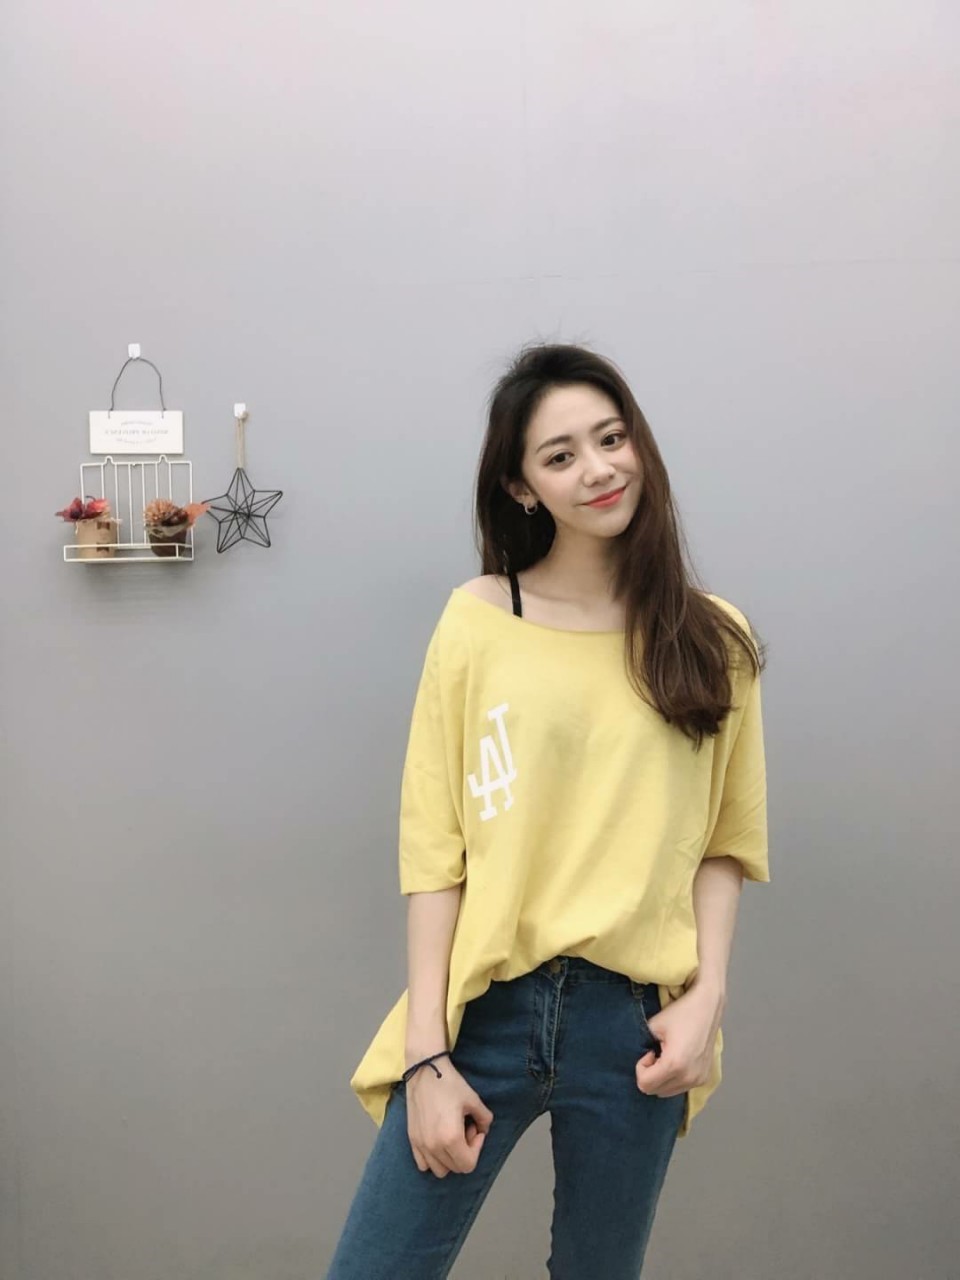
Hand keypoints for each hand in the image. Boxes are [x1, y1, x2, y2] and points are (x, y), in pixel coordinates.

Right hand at [405, 1058, 493, 1177]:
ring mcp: (420, 1145)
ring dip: (450, 1158)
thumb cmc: (449, 1084)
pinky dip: (433, 1159)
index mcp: (451, 1139)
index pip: (468, 1165)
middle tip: (465, 1128)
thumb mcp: (474, 1100)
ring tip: (452, 1135)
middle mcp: (434, 1147)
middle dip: (465, 1151)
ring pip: (440, 1170)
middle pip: (456, 1168)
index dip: (477, 1149)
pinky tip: (438, 1139)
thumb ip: (485, 1119)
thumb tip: (483, 1130)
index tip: (475, 1129)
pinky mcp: (412, 1139)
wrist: (424, 1070)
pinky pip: (423, 1164)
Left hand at [635, 980, 723, 1098]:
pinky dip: (673, 1078)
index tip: (649, 1051)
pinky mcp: (704, 1078)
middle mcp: (689, 1077)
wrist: (708, 1006)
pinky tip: (677, 1059)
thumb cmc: (681, 1013)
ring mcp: (699, 1079)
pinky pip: (680, 1087)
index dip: (641, 1068)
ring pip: (667, 1092)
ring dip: (661, 1077)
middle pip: (655, 1091)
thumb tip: (640, 1059)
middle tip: (656, 1052)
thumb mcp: (654, 1026)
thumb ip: (642, 1045)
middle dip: (650, 1074)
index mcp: (675, 1065)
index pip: (645, 1084)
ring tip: (667, 1055)